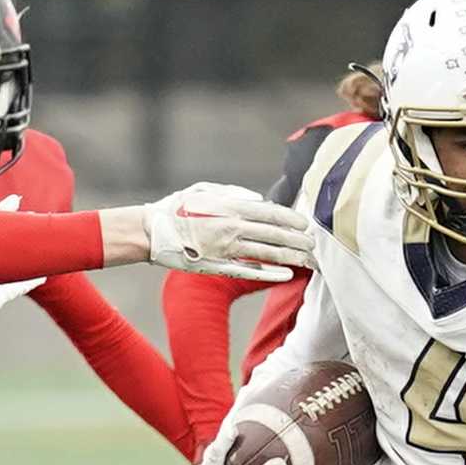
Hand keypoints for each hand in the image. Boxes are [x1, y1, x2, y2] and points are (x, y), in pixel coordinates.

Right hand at [145, 183, 317, 281]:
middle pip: (276, 234)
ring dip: (292, 257)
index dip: (293, 220)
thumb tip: (259, 199)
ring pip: (268, 253)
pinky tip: (287, 274)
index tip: (306, 225)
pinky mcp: (217, 266)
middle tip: (316, 246)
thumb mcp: (204, 189)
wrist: (149, 231)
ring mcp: (226, 248)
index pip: (272, 213)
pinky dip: (270, 273)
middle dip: (299, 241)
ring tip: (309, 260)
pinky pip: (250, 270)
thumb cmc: (175, 207)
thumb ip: (234, 192)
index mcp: (231, 206)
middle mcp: (233, 227)